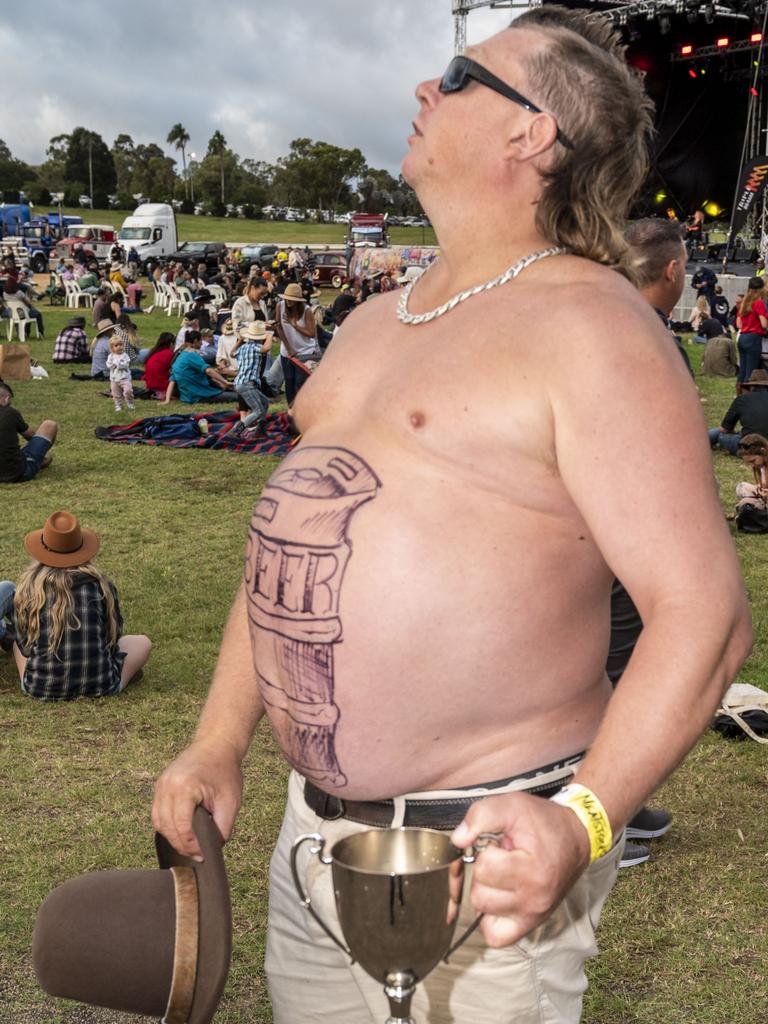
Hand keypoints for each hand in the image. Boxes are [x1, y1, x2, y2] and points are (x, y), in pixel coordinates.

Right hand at [152, 736, 243, 860]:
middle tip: (195, 855)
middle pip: (166, 826)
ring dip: (171, 836)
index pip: (181, 826)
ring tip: (188, 846)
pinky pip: (157, 811)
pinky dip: (166, 825)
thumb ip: (223, 827)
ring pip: (158, 821)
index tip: (201, 855)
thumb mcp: (231, 800)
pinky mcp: (160, 784)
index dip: (190, 845)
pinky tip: (180, 832)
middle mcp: (168, 785)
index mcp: (185, 787)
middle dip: (180, 844)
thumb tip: (214, 848)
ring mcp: (161, 784)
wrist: (216, 744)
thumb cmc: (225, 770)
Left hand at [451, 791, 590, 947]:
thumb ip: (481, 816)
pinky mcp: (530, 924)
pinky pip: (495, 936)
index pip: (484, 868)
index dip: (486, 850)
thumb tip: (458, 840)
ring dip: (486, 891)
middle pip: (480, 894)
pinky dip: (489, 918)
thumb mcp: (513, 804)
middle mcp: (534, 900)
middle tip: (502, 858)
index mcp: (532, 871)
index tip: (501, 843)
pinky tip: (498, 896)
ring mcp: (532, 915)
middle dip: (484, 871)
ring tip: (502, 874)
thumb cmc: (544, 822)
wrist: (576, 837)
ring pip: (483, 912)